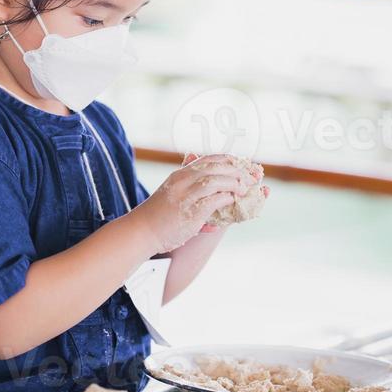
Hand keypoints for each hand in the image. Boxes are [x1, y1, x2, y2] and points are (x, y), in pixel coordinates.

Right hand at [133, 153, 259, 253]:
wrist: (141, 232)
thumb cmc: (158, 217)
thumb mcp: (172, 194)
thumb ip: (189, 188)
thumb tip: (211, 192)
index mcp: (180, 175)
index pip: (209, 159)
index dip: (229, 160)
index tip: (242, 164)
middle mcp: (183, 181)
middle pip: (216, 167)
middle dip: (237, 170)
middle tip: (250, 177)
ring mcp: (185, 195)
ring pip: (217, 180)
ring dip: (235, 183)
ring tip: (245, 189)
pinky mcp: (190, 211)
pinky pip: (215, 199)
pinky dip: (227, 198)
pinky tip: (233, 200)